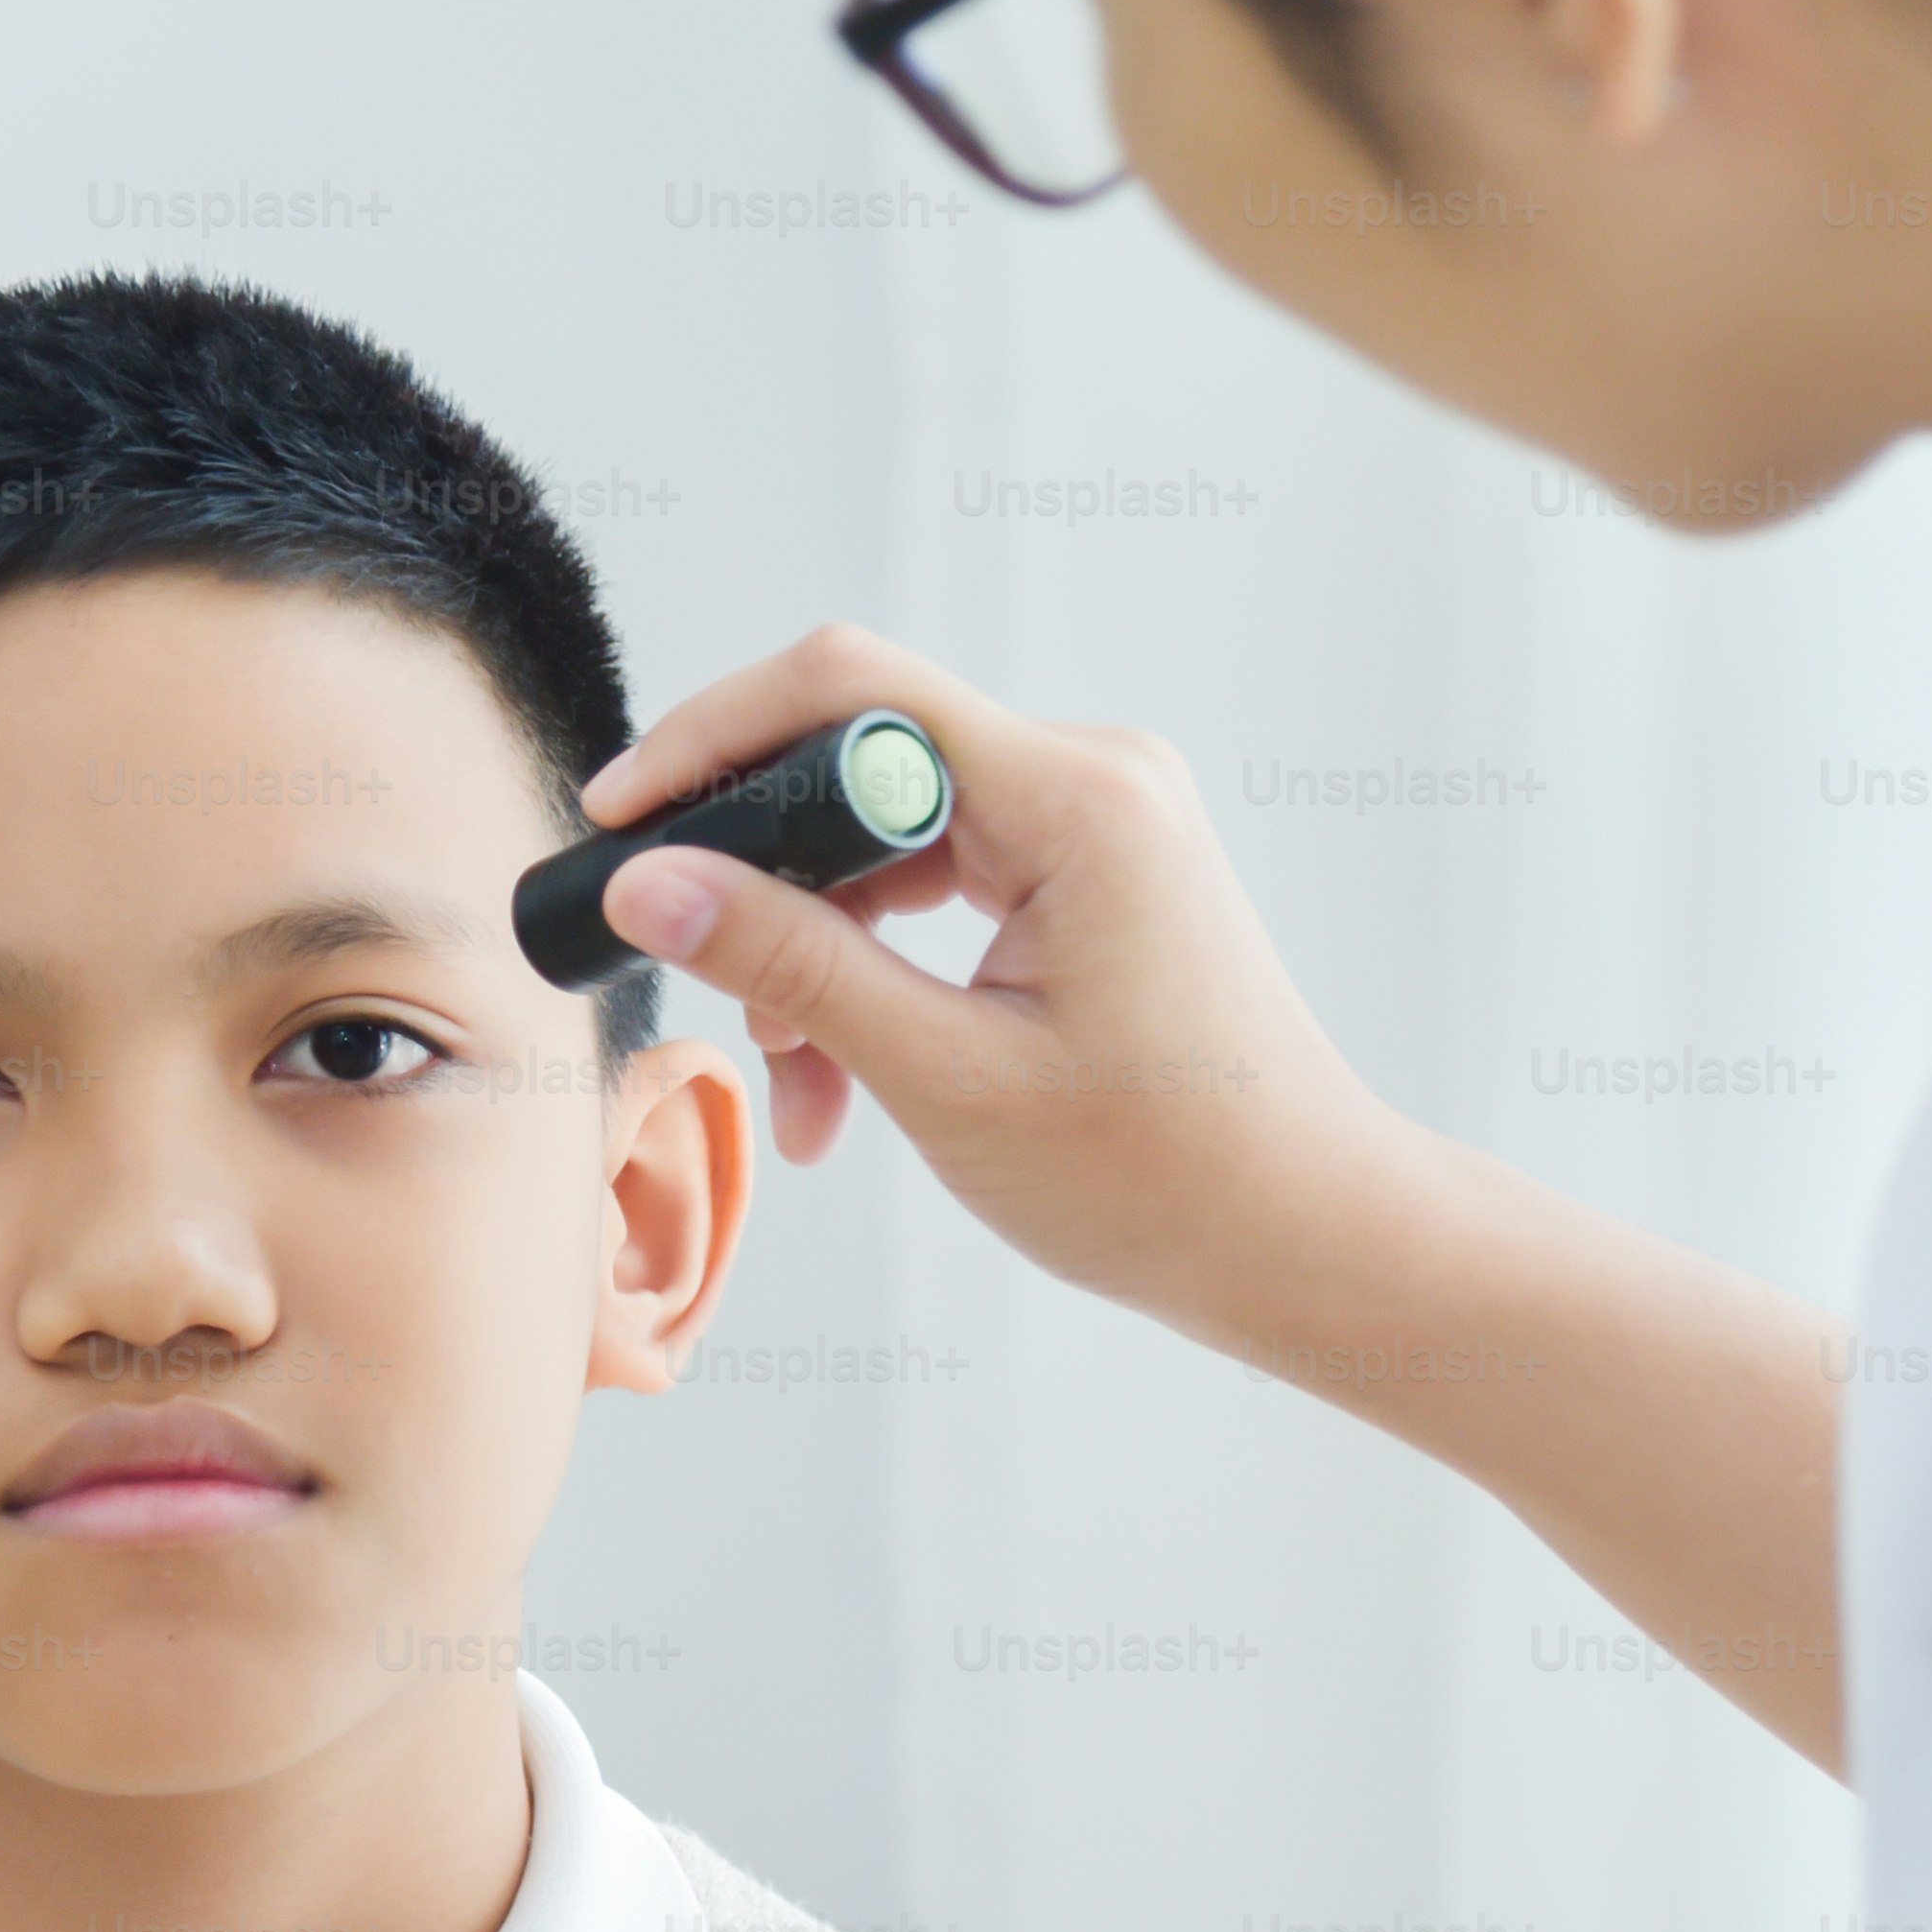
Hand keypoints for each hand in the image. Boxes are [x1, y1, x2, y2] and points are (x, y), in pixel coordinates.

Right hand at [582, 628, 1420, 1348]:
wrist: (1312, 1240)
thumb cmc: (1164, 1179)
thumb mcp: (947, 1078)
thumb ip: (792, 967)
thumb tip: (647, 882)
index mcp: (1079, 799)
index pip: (848, 691)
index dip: (713, 739)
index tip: (619, 821)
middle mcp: (1096, 778)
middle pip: (860, 765)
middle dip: (768, 893)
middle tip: (727, 1019)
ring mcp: (1102, 822)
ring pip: (890, 840)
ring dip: (820, 956)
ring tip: (806, 1101)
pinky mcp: (1097, 873)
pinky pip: (945, 881)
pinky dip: (882, 970)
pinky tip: (850, 1084)